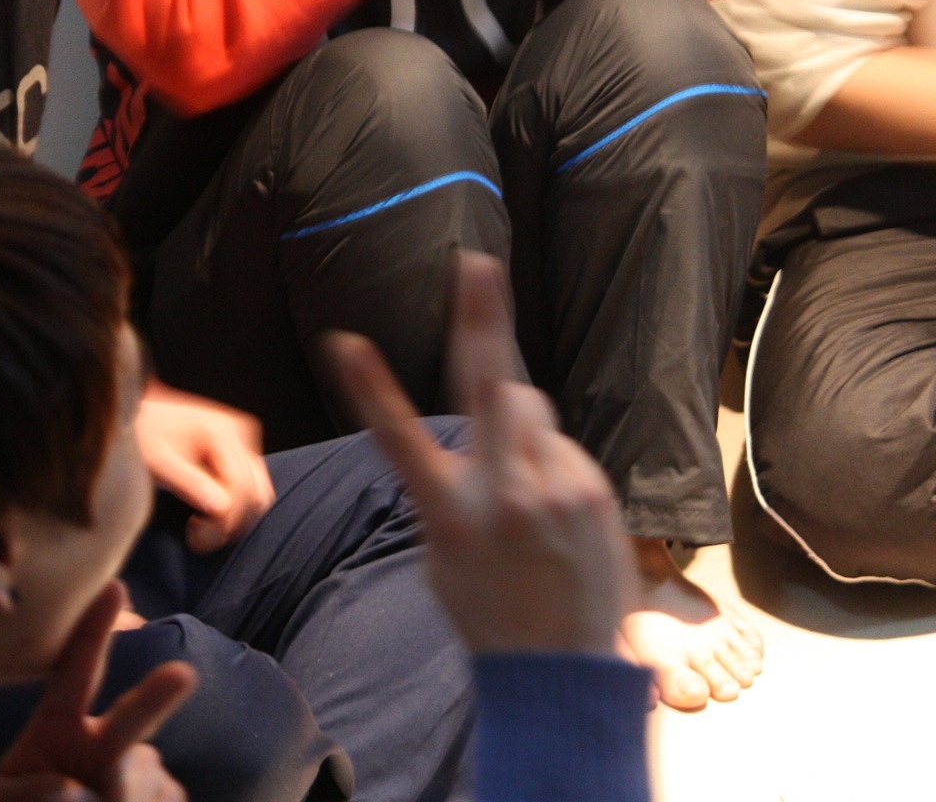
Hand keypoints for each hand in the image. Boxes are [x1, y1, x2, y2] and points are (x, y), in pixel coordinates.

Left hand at [0, 582, 192, 801]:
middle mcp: (103, 744)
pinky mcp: (167, 796)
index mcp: (58, 727)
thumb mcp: (10, 798)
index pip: (77, 672)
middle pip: (132, 719)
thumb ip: (33, 791)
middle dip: (155, 696)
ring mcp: (140, 774)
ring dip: (121, 801)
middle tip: (181, 674)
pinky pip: (165, 800)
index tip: (113, 587)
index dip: (94, 631)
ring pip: (141, 779)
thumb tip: (74, 788)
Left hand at [134, 380, 273, 552]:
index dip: (224, 520)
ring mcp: (242, 438)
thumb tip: (222, 509)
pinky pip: (250, 485)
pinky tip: (208, 509)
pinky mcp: (238, 447)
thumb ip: (191, 484)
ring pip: (257, 492)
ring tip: (201, 525)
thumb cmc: (142, 435)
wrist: (136, 413)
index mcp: (222, 431)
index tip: (196, 537)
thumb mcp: (159, 462)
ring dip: (234, 517)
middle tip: (199, 536)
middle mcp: (239, 432)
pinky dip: (235, 505)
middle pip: (257, 493)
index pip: (241, 488)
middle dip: (231, 522)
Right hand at [326, 254, 636, 655]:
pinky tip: (553, 513)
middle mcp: (502, 495)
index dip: (369, 387)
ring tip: (521, 490)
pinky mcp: (592, 490)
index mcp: (449, 515)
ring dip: (517, 423)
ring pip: (530, 409)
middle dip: (481, 318)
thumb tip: (503, 410)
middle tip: (477, 262)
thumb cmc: (489, 614)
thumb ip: (459, 482)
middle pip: (490, 386)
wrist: (561, 673)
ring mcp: (552, 490)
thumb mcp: (443, 558)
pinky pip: (561, 444)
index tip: (343, 340)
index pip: (398, 439)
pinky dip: (549, 460)